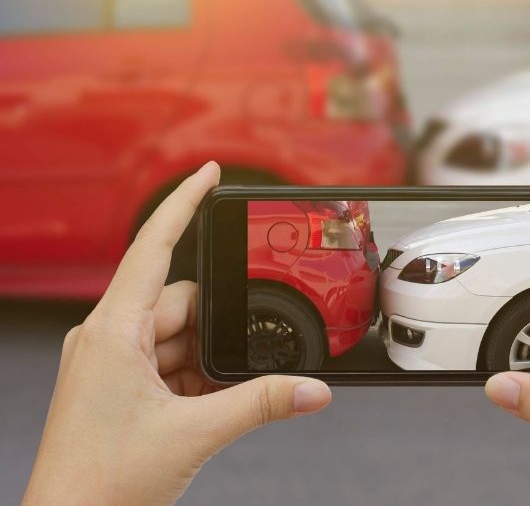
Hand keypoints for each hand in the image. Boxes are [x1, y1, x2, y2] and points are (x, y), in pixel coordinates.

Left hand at [23, 162, 331, 505]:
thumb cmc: (100, 485)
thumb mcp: (195, 435)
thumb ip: (261, 404)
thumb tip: (311, 389)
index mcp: (112, 332)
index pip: (153, 246)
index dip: (183, 203)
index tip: (209, 173)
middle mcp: (108, 338)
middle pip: (180, 303)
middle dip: (217, 327)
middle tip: (242, 357)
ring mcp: (111, 362)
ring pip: (178, 336)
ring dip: (206, 361)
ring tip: (215, 401)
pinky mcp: (118, 386)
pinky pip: (169, 363)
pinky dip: (195, 379)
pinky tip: (207, 405)